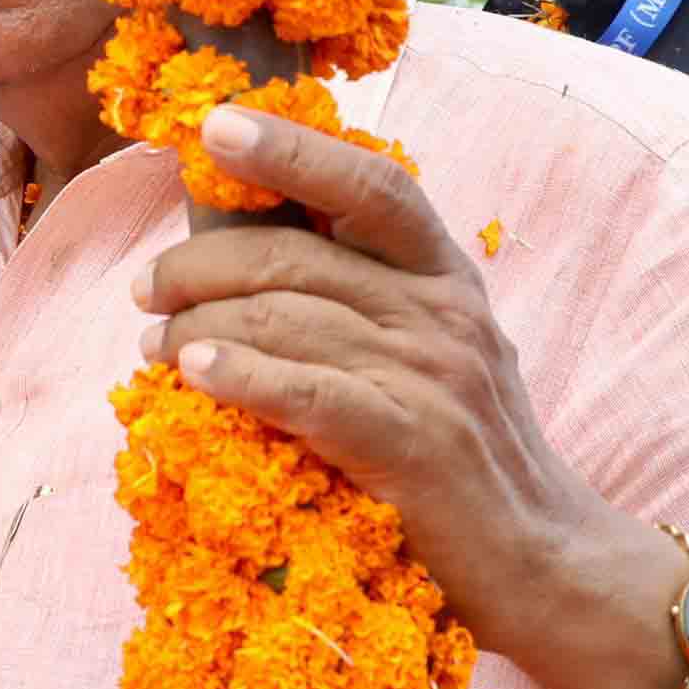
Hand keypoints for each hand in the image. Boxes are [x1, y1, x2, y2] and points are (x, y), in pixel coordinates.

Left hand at [134, 104, 673, 688]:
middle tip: (145, 292)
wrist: (543, 561)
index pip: (369, 185)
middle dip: (198, 266)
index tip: (216, 128)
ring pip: (285, 319)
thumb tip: (228, 246)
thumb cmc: (455, 449)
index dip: (292, 149)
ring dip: (197, 328)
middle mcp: (443, 310)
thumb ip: (348, 295)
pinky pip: (308, 391)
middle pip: (294, 255)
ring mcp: (433, 374)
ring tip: (155, 349)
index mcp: (442, 273)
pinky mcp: (415, 443)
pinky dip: (239, 375)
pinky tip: (193, 373)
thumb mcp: (419, 351)